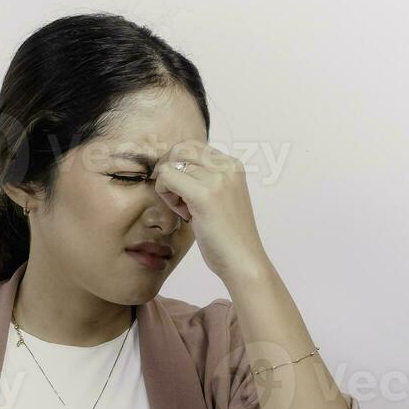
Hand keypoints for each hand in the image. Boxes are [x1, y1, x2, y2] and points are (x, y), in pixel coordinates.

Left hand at [149, 139, 269, 282]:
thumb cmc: (228, 237)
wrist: (243, 261)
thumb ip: (204, 180)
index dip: (179, 166)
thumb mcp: (220, 198)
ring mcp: (217, 178)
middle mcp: (227, 166)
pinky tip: (183, 213)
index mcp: (233, 165)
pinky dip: (166, 194)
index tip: (184, 192)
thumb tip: (172, 168)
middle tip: (176, 198)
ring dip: (168, 185)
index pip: (193, 147)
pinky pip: (167, 177)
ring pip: (171, 163)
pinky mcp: (203, 194)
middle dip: (169, 171)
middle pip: (180, 149)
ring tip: (183, 208)